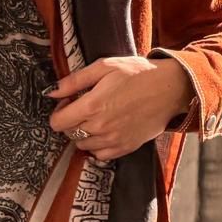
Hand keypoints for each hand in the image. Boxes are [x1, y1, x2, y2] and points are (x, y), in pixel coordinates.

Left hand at [45, 56, 193, 161]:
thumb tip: (51, 92)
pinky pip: (100, 155)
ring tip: (96, 116)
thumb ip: (74, 81)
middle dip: (70, 120)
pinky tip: (105, 129)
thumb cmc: (138, 73)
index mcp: (92, 106)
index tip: (67, 102)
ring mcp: (113, 140)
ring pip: (82, 144)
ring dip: (83, 132)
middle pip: (68, 133)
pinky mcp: (126, 148)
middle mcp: (100, 127)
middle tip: (83, 106)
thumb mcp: (104, 66)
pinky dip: (97, 145)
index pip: (58, 122)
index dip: (58, 111)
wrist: (170, 88)